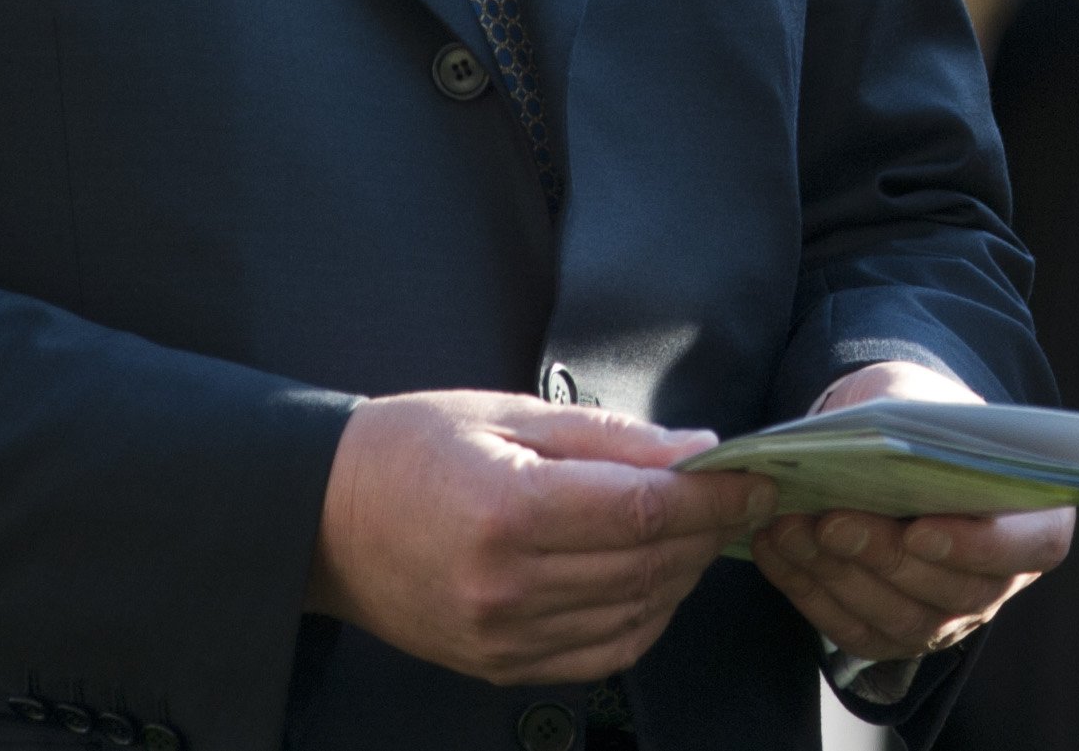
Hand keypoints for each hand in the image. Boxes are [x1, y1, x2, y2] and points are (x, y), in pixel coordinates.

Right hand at [307, 390, 774, 682]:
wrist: (323, 518)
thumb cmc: (413, 448)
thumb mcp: (510, 413)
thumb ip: (608, 438)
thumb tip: (693, 452)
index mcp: (510, 511)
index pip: (645, 511)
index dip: (713, 495)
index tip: (755, 474)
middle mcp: (508, 588)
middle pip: (648, 565)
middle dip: (709, 530)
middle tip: (740, 496)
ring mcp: (502, 638)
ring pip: (636, 614)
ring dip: (684, 572)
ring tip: (701, 530)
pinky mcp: (498, 666)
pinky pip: (601, 653)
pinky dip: (645, 617)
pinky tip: (656, 577)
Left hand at [750, 361, 1074, 665]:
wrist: (888, 442)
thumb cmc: (918, 414)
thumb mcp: (923, 396)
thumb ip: (913, 415)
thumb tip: (876, 436)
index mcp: (1035, 513)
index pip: (1032, 546)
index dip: (980, 546)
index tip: (920, 528)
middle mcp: (1000, 578)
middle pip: (956, 592)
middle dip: (885, 558)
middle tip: (834, 521)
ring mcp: (949, 615)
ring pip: (902, 620)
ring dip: (841, 577)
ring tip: (793, 528)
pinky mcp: (895, 632)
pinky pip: (856, 629)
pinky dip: (810, 592)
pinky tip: (776, 548)